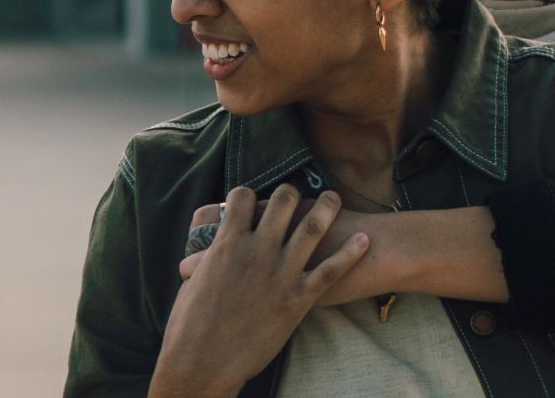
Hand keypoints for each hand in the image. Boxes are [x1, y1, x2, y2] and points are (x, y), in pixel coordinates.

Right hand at [151, 185, 368, 396]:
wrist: (203, 361)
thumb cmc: (189, 326)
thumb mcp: (192, 281)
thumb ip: (203, 258)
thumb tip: (202, 251)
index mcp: (228, 242)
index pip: (242, 197)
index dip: (247, 195)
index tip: (251, 201)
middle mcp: (258, 249)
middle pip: (282, 201)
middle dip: (289, 193)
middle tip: (294, 196)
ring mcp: (281, 272)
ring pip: (313, 225)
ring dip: (327, 207)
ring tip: (333, 199)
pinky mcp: (299, 297)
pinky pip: (332, 270)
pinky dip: (351, 253)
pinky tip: (364, 240)